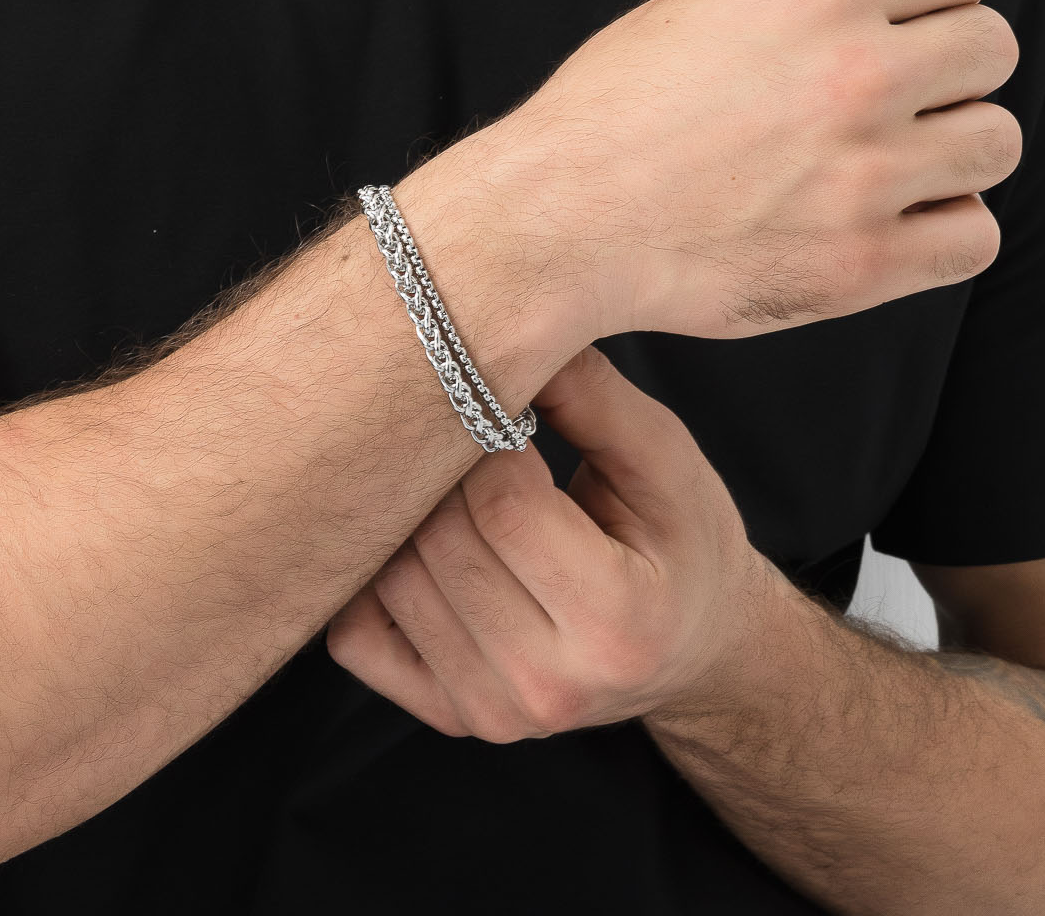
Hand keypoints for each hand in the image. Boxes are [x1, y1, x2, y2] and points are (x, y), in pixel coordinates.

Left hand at [325, 343, 775, 740]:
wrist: (688, 649)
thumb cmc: (680, 544)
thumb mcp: (667, 462)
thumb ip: (594, 398)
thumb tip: (512, 324)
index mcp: (620, 624)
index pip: (503, 505)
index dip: (487, 434)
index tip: (499, 403)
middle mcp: (550, 687)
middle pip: (439, 540)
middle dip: (444, 466)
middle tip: (465, 430)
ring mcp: (493, 715)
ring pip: (391, 580)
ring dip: (408, 513)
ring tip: (450, 482)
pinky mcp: (449, 719)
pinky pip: (355, 635)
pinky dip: (370, 580)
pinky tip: (421, 545)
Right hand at [453, 0, 1021, 343]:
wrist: (561, 217)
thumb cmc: (618, 109)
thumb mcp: (711, 5)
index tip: (916, 14)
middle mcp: (854, 75)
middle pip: (992, 47)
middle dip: (952, 65)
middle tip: (895, 92)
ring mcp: (865, 175)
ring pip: (996, 142)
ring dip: (953, 146)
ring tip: (890, 156)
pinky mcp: (864, 264)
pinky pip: (975, 236)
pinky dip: (943, 227)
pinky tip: (890, 216)